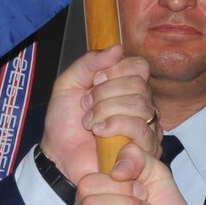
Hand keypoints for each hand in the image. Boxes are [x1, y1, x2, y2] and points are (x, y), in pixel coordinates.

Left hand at [43, 45, 158, 182]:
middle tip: (86, 107)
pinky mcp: (146, 150)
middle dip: (104, 94)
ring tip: (91, 123)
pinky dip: (114, 126)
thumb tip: (118, 49)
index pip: (139, 66)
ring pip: (139, 105)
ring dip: (105, 111)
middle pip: (138, 84)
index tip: (93, 83)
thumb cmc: (64, 123)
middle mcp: (143, 106)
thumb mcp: (68, 84)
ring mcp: (148, 128)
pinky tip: (99, 133)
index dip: (114, 71)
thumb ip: (89, 63)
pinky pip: (141, 128)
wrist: (58, 156)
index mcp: (127, 88)